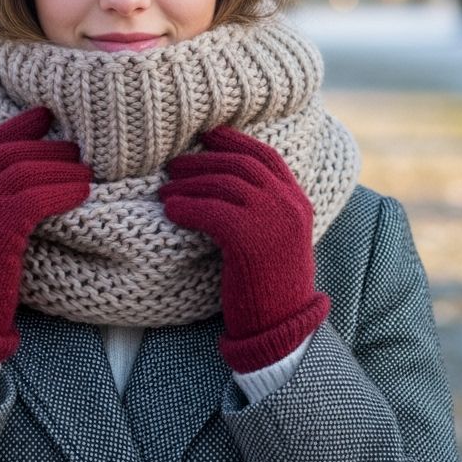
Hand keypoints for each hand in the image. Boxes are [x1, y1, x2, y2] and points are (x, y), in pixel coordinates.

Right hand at [0, 107, 90, 364]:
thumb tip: (29, 176)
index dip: (17, 126)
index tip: (45, 115)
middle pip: (10, 152)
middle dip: (47, 146)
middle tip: (77, 148)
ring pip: (26, 170)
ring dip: (63, 168)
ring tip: (89, 172)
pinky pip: (37, 197)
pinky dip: (63, 191)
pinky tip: (83, 192)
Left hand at [160, 126, 328, 372]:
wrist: (281, 326)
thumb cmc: (270, 285)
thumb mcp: (277, 239)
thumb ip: (263, 209)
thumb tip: (224, 183)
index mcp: (297, 200)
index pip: (265, 156)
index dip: (234, 140)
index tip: (207, 135)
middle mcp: (288, 204)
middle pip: (239, 164)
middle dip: (203, 160)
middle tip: (173, 164)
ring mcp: (271, 219)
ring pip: (222, 184)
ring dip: (188, 184)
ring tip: (164, 191)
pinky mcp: (249, 238)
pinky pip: (211, 210)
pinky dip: (187, 207)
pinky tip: (170, 211)